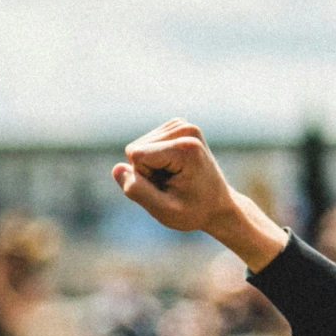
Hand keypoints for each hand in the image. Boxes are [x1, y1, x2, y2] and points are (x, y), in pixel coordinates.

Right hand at [111, 120, 286, 270]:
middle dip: (148, 171)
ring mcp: (182, 124)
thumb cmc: (194, 211)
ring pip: (139, 146)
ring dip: (152, 167)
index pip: (136, 156)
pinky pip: (146, 144)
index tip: (168, 189)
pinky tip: (174, 170)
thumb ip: (138, 191)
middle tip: (172, 185)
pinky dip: (155, 160)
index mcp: (185, 147)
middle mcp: (185, 128)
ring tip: (175, 179)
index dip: (144, 178)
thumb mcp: (164, 211)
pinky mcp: (177, 126)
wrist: (219, 205)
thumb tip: (116, 169)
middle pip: (137, 148)